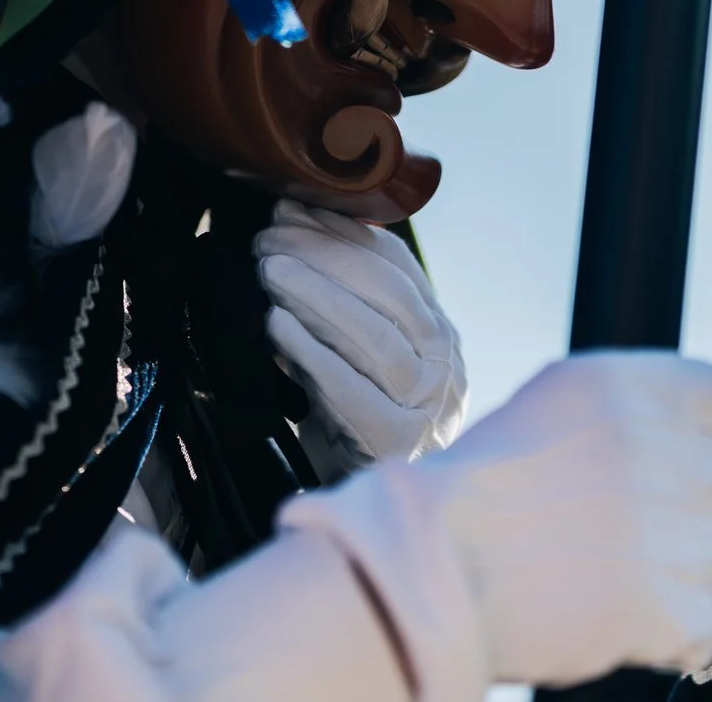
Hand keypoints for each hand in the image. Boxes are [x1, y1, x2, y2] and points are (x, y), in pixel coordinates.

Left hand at [256, 200, 465, 472]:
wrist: (368, 502)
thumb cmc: (354, 416)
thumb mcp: (359, 352)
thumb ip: (345, 302)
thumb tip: (292, 226)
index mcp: (438, 331)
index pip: (396, 266)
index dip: (343, 232)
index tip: (291, 209)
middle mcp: (443, 363)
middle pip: (387, 294)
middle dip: (325, 256)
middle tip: (269, 237)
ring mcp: (426, 405)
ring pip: (375, 337)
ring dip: (318, 295)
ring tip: (268, 268)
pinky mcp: (396, 442)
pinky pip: (351, 389)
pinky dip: (311, 352)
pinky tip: (274, 325)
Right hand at [280, 351, 711, 692]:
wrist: (425, 570)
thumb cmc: (475, 496)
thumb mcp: (546, 411)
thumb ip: (624, 413)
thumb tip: (693, 434)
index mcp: (618, 384)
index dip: (699, 437)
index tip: (669, 466)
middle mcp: (648, 444)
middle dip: (686, 516)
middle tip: (620, 536)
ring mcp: (660, 526)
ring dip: (677, 578)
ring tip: (607, 580)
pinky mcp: (660, 603)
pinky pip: (708, 625)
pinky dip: (675, 635)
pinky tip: (624, 623)